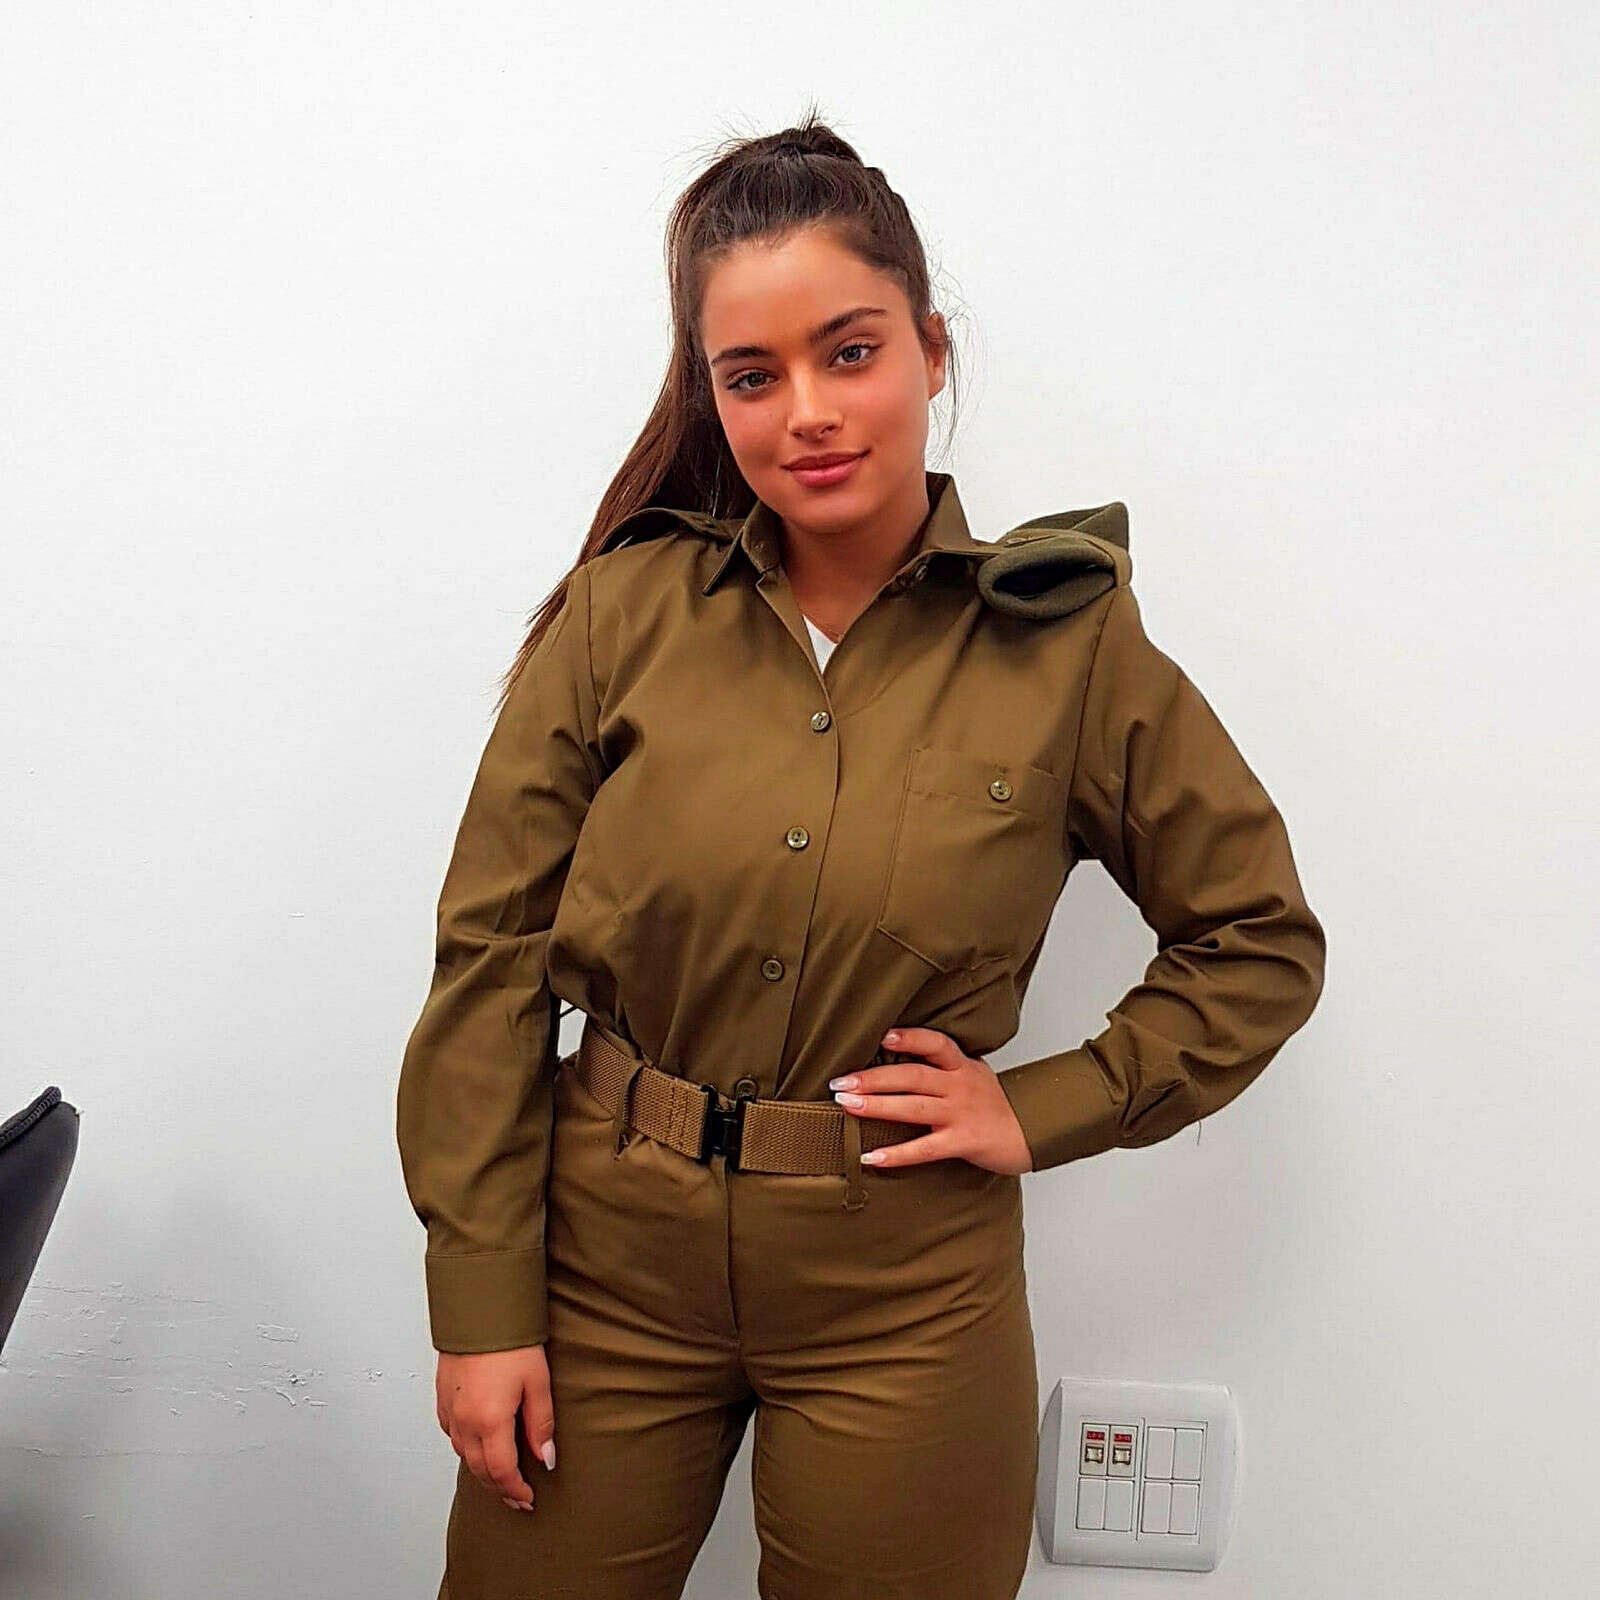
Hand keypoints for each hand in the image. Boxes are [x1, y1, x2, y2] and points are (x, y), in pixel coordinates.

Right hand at [436, 1345, 555, 1512]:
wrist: (479, 1310)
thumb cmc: (509, 1341)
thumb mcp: (537, 1382)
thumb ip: (541, 1424)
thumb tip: (546, 1458)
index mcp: (489, 1421)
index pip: (501, 1472)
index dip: (515, 1491)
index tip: (528, 1499)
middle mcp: (464, 1421)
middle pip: (479, 1470)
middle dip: (499, 1488)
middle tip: (516, 1497)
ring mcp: (450, 1410)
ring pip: (463, 1455)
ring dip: (482, 1470)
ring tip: (501, 1476)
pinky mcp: (443, 1398)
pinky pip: (452, 1434)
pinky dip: (466, 1448)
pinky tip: (478, 1444)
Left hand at [828, 1026, 1033, 1174]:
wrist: (1033, 1134)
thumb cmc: (996, 1106)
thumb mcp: (974, 1075)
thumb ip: (944, 1068)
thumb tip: (899, 1060)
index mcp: (962, 1066)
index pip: (935, 1043)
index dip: (908, 1037)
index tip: (880, 1035)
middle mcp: (960, 1086)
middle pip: (912, 1075)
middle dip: (873, 1078)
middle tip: (841, 1082)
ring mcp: (961, 1114)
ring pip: (913, 1107)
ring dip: (877, 1106)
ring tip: (846, 1106)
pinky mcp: (963, 1142)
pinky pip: (925, 1149)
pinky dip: (897, 1154)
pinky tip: (871, 1157)